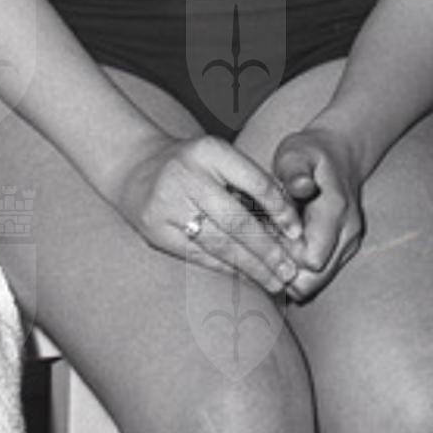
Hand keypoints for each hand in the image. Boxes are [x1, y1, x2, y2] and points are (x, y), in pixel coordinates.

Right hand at [109, 134, 299, 293]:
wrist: (135, 166)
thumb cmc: (191, 163)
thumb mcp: (219, 156)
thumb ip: (250, 181)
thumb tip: (289, 223)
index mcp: (211, 151)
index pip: (256, 184)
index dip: (281, 211)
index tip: (298, 234)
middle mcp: (188, 177)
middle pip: (237, 221)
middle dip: (268, 250)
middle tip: (291, 270)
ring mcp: (168, 206)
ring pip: (219, 244)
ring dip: (251, 267)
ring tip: (275, 281)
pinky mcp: (156, 231)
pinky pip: (198, 255)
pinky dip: (225, 268)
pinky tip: (245, 277)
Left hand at [269, 126, 365, 300]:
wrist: (339, 154)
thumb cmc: (310, 154)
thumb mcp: (297, 153)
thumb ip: (296, 170)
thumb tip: (300, 186)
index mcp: (336, 212)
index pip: (310, 261)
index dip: (282, 254)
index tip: (267, 233)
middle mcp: (347, 234)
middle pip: (312, 280)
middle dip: (282, 269)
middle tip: (267, 241)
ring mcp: (348, 246)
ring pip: (313, 284)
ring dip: (289, 272)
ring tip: (275, 242)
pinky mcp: (342, 253)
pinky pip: (316, 278)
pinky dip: (296, 270)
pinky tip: (284, 247)